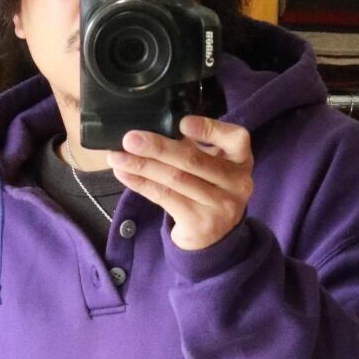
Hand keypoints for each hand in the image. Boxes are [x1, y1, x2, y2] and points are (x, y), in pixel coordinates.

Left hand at [106, 116, 253, 251]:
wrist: (215, 236)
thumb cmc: (208, 188)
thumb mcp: (212, 165)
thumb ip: (193, 145)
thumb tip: (150, 126)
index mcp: (241, 160)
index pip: (235, 139)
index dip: (209, 129)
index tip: (181, 122)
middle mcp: (237, 183)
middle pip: (194, 161)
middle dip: (158, 147)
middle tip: (130, 138)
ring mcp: (220, 206)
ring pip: (175, 180)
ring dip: (142, 166)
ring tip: (117, 156)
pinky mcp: (200, 223)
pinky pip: (165, 198)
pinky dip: (141, 184)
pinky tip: (124, 174)